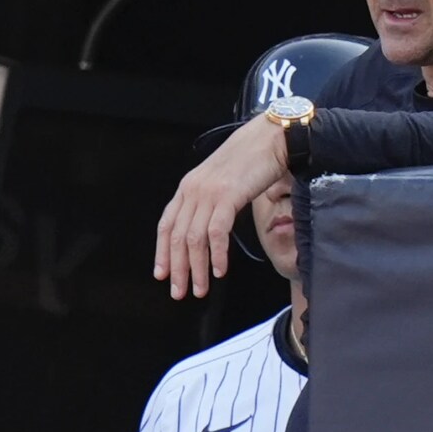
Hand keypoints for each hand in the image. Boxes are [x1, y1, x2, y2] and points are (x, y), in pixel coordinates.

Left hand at [155, 115, 287, 299]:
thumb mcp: (221, 182)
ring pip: (194, 239)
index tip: (162, 274)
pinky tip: (220, 270)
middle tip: (180, 291)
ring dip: (197, 268)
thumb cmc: (251, 160)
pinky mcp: (227, 196)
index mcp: (188, 187)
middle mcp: (193, 190)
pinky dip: (217, 255)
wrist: (270, 140)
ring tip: (202, 288)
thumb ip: (210, 202)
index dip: (162, 252)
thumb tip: (209, 230)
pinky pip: (216, 233)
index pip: (166, 225)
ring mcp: (209, 193)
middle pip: (178, 237)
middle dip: (178, 269)